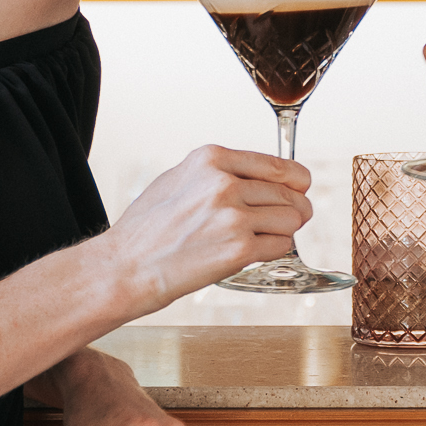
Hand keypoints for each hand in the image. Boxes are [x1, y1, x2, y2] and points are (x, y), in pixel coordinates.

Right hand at [105, 144, 308, 308]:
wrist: (126, 266)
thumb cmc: (148, 228)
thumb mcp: (179, 178)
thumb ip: (218, 172)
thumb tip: (258, 176)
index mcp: (211, 159)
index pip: (279, 165)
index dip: (296, 181)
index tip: (299, 189)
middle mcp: (224, 183)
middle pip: (291, 194)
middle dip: (295, 208)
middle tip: (287, 220)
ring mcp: (233, 216)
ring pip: (292, 219)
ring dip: (284, 230)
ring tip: (262, 237)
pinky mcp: (238, 249)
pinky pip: (281, 246)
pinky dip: (273, 250)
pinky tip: (252, 252)